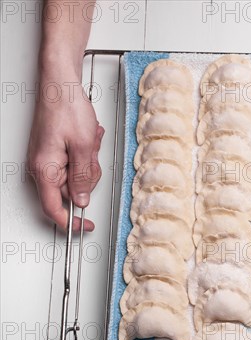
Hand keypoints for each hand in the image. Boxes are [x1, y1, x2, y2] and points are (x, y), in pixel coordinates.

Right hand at [27, 75, 103, 231]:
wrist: (61, 85)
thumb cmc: (67, 109)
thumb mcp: (84, 147)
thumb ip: (83, 177)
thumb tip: (81, 200)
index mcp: (45, 169)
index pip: (53, 208)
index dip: (70, 222)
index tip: (85, 227)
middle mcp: (42, 167)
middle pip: (71, 191)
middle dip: (89, 176)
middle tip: (93, 156)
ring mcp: (48, 159)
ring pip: (77, 176)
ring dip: (89, 162)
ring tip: (89, 142)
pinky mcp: (55, 152)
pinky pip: (75, 163)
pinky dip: (86, 153)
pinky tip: (88, 139)